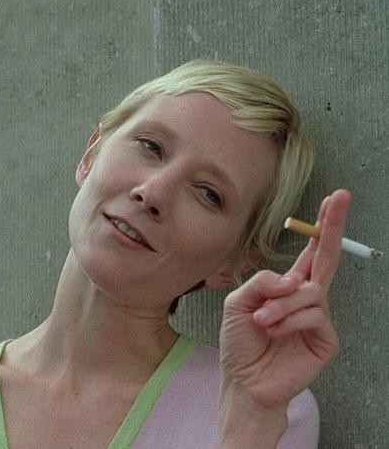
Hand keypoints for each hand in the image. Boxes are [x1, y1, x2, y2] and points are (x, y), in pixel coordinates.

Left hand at [218, 189, 348, 440]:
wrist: (244, 381)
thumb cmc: (241, 343)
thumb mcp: (237, 303)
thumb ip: (261, 282)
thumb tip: (292, 279)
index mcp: (288, 287)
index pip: (310, 252)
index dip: (323, 226)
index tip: (334, 198)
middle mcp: (307, 298)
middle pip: (326, 258)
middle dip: (332, 226)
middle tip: (341, 198)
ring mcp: (319, 317)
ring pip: (309, 291)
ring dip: (280, 306)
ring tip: (263, 323)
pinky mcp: (326, 338)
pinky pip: (312, 315)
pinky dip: (287, 321)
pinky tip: (274, 333)